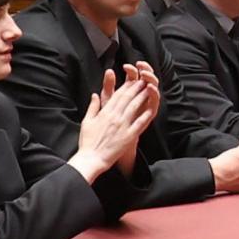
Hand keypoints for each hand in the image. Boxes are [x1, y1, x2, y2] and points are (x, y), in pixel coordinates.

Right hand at [70, 63, 158, 178]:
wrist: (91, 158)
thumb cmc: (87, 141)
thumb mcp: (87, 121)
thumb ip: (93, 107)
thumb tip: (94, 95)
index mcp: (105, 112)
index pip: (118, 95)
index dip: (127, 86)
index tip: (133, 80)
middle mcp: (114, 116)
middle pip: (127, 98)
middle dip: (136, 88)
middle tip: (144, 80)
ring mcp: (122, 126)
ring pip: (134, 107)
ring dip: (142, 96)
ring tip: (149, 88)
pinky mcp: (129, 136)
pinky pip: (140, 123)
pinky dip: (146, 114)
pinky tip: (152, 107)